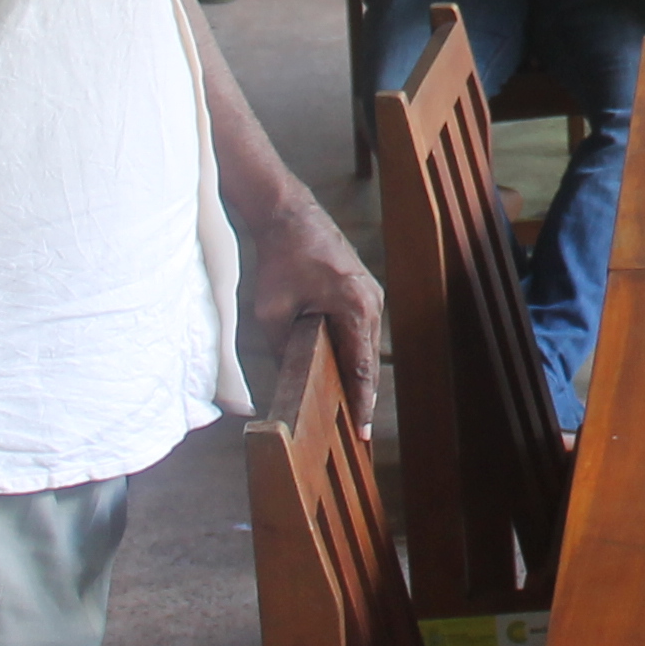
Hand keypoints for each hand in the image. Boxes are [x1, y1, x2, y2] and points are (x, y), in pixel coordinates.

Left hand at [243, 190, 386, 430]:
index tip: (364, 430)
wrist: (290, 215)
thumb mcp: (272, 312)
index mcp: (355, 307)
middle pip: (370, 360)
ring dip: (361, 373)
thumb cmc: (281, 258)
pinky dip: (357, 351)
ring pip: (368, 345)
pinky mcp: (363, 288)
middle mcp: (372, 301)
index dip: (362, 402)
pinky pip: (364, 329)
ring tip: (354, 407)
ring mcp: (372, 293)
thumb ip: (282, 349)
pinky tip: (347, 369)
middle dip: (364, 394)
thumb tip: (288, 379)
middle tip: (360, 430)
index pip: (361, 368)